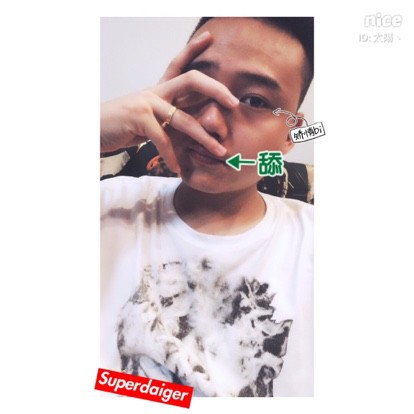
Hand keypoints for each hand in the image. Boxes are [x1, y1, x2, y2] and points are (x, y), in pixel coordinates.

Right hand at [100, 31, 238, 172]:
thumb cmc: (123, 126)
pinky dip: (172, 156)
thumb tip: (196, 132)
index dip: (193, 49)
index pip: (178, 64)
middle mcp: (155, 91)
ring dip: (203, 138)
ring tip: (219, 152)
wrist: (94, 130)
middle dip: (216, 89)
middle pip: (191, 80)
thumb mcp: (150, 121)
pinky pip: (162, 138)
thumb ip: (171, 122)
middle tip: (234, 103)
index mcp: (159, 89)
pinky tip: (178, 168)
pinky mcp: (138, 117)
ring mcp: (146, 102)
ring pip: (183, 118)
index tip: (210, 37)